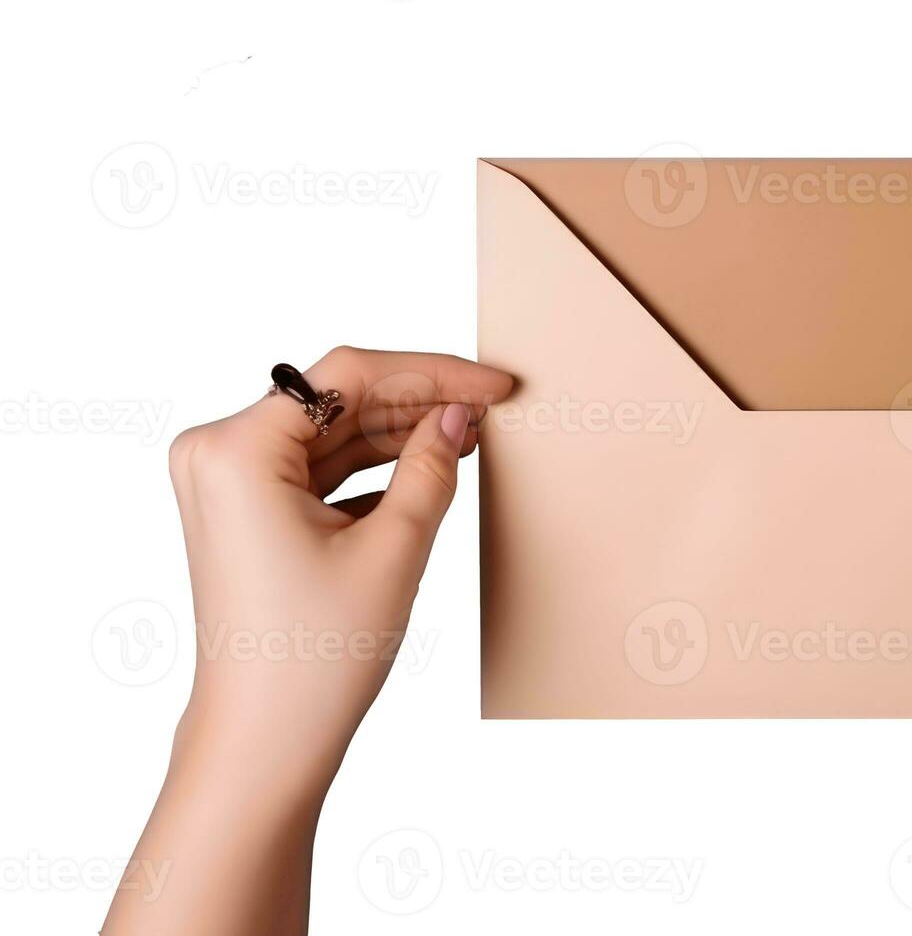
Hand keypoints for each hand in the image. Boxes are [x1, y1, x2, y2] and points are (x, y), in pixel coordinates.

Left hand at [104, 347, 510, 935]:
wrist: (264, 739)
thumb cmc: (313, 657)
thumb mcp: (393, 550)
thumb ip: (431, 468)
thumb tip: (458, 417)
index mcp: (236, 450)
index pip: (350, 377)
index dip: (434, 372)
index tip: (494, 385)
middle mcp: (218, 454)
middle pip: (338, 398)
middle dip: (419, 400)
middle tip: (492, 407)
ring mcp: (226, 483)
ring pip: (332, 431)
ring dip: (400, 431)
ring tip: (471, 434)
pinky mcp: (244, 511)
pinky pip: (318, 467)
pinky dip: (373, 466)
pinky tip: (429, 466)